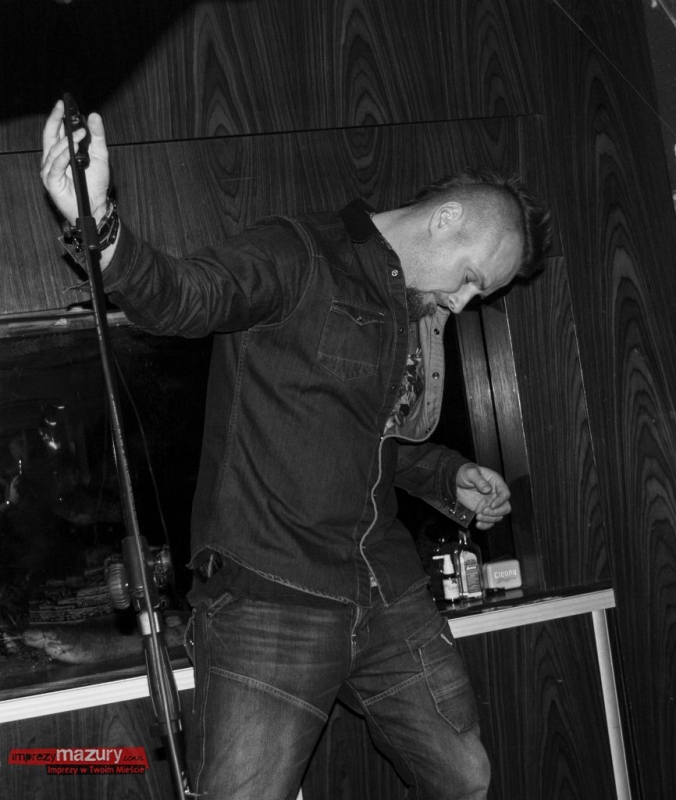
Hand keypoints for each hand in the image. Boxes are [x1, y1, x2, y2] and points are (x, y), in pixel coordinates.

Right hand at [40, 100, 109, 225]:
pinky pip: (56, 166)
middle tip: (62, 108)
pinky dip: (64, 156)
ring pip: (54, 150)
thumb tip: (94, 115)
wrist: (97, 206)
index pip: (56, 130)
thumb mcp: (100, 156)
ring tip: (81, 133)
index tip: (64, 103)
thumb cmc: (95, 183)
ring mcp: (51, 170)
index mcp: (62, 151)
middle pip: (49, 136)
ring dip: (67, 140)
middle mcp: (53, 159)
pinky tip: (73, 149)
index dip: (58, 116)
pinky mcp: (52, 181)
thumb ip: (97, 136)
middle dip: (55, 120)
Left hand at [455, 463, 510, 529]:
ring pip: (498, 516)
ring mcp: (491, 504)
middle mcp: (496, 495)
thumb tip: (487, 489)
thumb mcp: (470, 473)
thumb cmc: (466, 473)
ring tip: (478, 517)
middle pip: (505, 507)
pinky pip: (489, 521)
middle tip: (483, 511)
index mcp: (496, 483)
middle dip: (496, 512)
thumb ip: (479, 480)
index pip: (505, 494)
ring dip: (489, 519)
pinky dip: (485, 525)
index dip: (500, 501)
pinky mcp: (484, 511)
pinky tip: (478, 524)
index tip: (491, 505)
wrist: (457, 481)